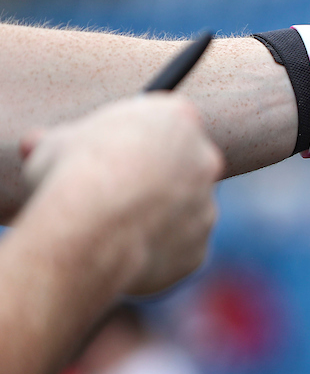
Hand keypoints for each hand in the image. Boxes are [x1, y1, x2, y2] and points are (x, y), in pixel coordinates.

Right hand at [20, 96, 223, 295]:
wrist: (93, 226)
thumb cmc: (73, 174)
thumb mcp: (54, 145)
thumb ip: (61, 143)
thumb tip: (38, 144)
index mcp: (177, 119)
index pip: (168, 122)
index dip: (139, 139)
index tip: (118, 150)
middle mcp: (204, 160)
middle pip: (182, 168)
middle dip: (153, 180)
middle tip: (115, 193)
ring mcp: (206, 207)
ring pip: (181, 212)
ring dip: (155, 219)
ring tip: (110, 228)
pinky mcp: (198, 250)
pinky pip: (177, 251)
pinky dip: (154, 254)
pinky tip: (123, 254)